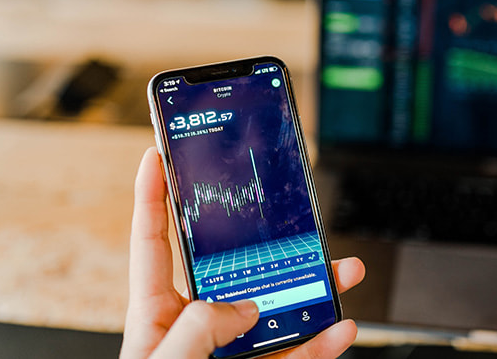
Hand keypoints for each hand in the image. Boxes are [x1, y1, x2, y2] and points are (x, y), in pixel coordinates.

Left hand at [120, 147, 365, 358]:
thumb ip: (199, 326)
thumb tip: (246, 309)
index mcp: (157, 313)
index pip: (153, 242)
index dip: (153, 198)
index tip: (159, 156)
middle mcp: (198, 325)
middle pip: (237, 270)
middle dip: (268, 240)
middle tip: (289, 213)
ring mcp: (233, 352)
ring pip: (279, 311)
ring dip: (314, 291)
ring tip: (343, 271)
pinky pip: (296, 355)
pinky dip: (322, 344)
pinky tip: (341, 328)